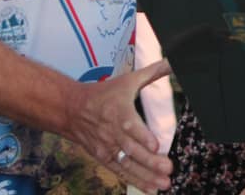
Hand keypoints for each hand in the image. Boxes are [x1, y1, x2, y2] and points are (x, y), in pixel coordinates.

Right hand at [65, 59, 173, 191]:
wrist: (72, 109)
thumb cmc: (104, 94)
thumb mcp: (127, 80)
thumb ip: (152, 73)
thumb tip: (172, 62)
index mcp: (119, 113)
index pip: (131, 127)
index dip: (143, 138)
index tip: (157, 146)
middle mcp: (113, 133)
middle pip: (132, 150)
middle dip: (151, 161)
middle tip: (168, 168)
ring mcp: (107, 148)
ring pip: (128, 165)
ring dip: (146, 176)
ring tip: (164, 184)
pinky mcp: (104, 158)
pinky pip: (121, 172)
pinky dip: (135, 181)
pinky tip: (150, 188)